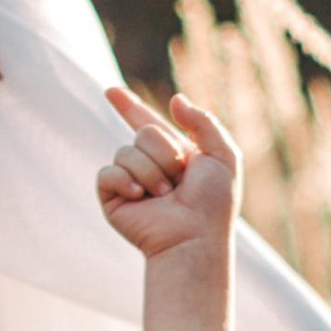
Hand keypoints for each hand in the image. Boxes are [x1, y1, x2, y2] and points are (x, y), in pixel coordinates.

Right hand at [98, 86, 239, 330]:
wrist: (194, 238)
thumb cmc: (213, 204)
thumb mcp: (223, 156)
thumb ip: (204, 122)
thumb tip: (175, 100)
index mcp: (174, 154)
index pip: (148, 124)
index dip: (130, 107)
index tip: (111, 92)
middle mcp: (150, 165)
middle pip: (143, 132)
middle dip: (165, 153)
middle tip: (179, 182)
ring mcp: (129, 181)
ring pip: (126, 151)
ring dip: (151, 173)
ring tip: (164, 197)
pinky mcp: (112, 198)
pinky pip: (107, 173)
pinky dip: (125, 181)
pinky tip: (139, 197)